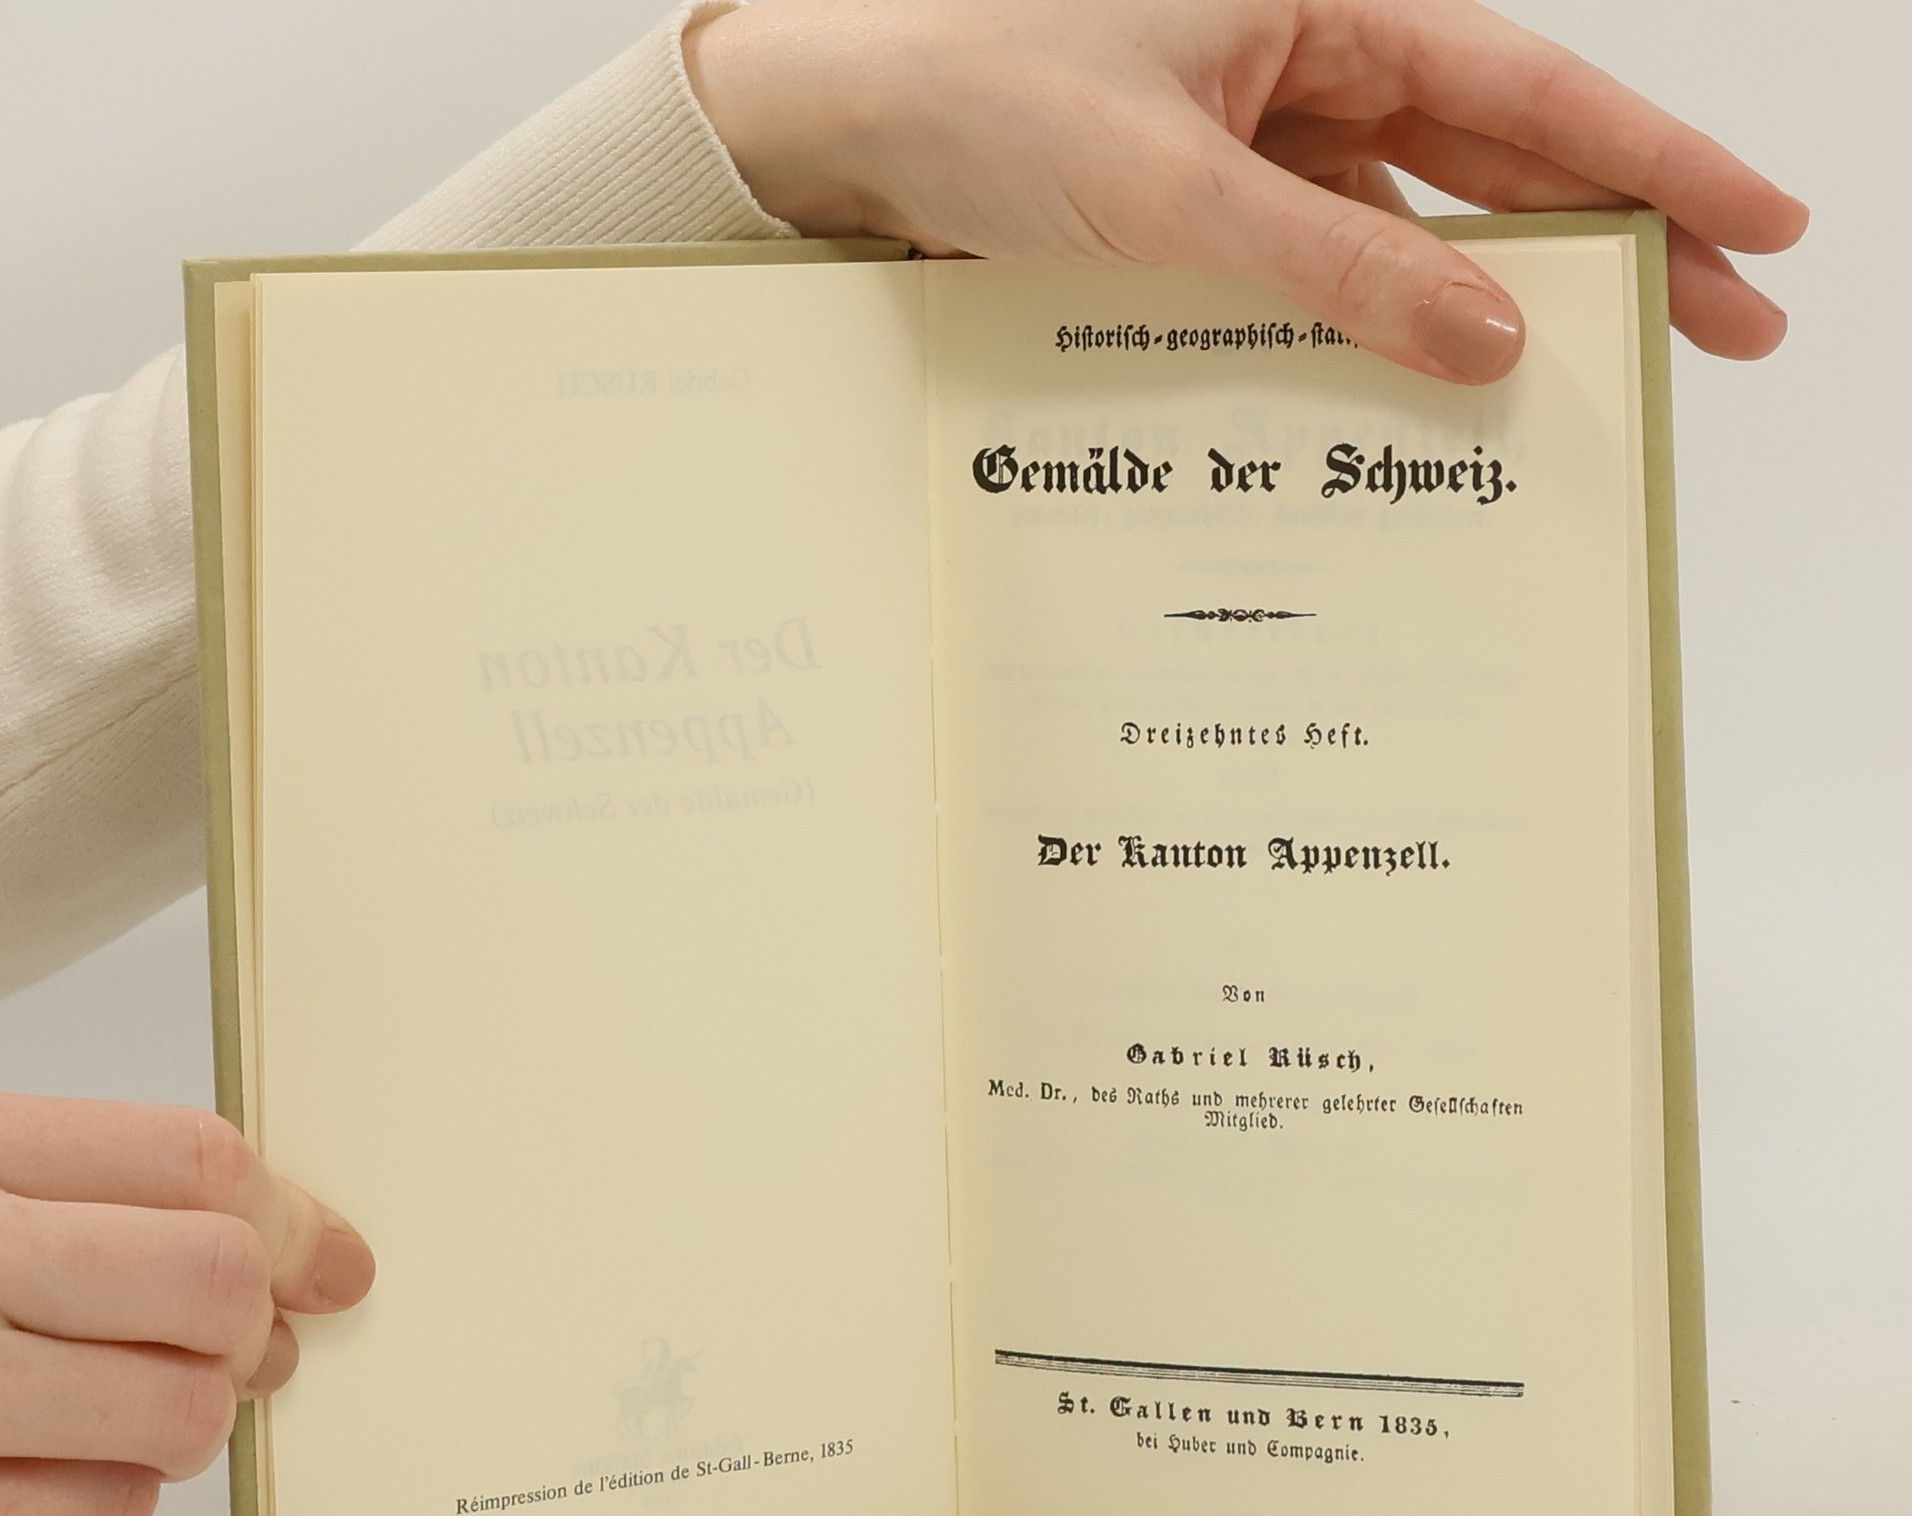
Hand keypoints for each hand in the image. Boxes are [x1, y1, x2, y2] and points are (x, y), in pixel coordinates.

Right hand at [0, 1094, 374, 1515]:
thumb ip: (97, 1191)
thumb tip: (299, 1256)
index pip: (199, 1166)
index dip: (294, 1220)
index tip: (333, 1263)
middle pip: (214, 1283)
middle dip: (250, 1325)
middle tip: (242, 1345)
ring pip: (179, 1411)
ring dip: (190, 1416)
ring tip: (144, 1405)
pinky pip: (95, 1508)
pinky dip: (110, 1491)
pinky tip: (67, 1462)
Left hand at [686, 0, 1805, 381]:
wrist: (847, 133)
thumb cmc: (985, 102)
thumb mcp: (1173, 191)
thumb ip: (1335, 266)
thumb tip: (1489, 335)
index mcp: (1320, 6)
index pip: (1526, 90)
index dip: (1652, 161)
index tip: (1759, 226)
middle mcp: (1305, 64)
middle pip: (1498, 158)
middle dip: (1613, 240)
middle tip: (1724, 326)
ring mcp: (1258, 142)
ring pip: (1414, 223)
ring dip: (1493, 298)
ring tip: (1586, 381)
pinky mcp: (1206, 210)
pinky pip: (1320, 268)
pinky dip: (1371, 326)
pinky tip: (1422, 386)